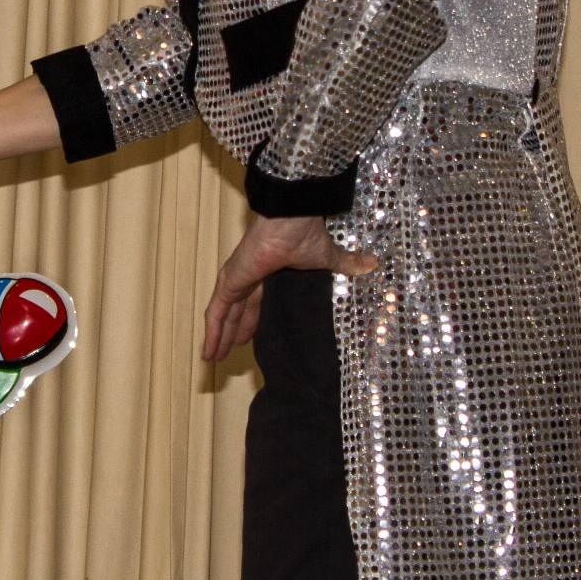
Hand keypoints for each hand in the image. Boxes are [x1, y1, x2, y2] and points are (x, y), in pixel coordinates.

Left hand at [199, 215, 372, 363]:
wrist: (292, 221)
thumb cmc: (306, 234)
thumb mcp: (328, 258)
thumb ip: (345, 263)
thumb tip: (372, 263)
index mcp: (266, 271)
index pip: (254, 301)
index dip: (250, 319)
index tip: (247, 337)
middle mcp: (247, 276)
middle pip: (237, 311)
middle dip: (231, 332)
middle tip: (226, 352)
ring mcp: (235, 279)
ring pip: (223, 316)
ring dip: (218, 337)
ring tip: (212, 358)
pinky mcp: (229, 283)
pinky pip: (217, 313)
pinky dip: (212, 333)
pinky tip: (209, 351)